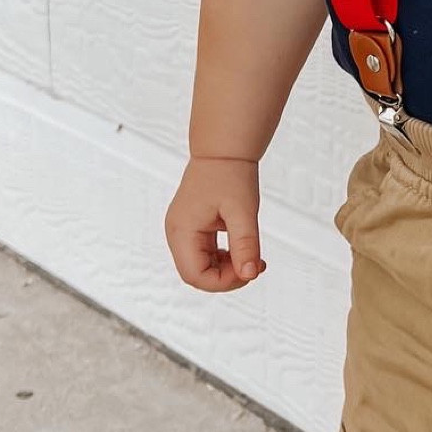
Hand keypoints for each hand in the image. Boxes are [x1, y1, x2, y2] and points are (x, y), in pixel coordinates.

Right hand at [164, 154, 266, 290]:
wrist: (224, 150)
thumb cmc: (231, 173)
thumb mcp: (243, 211)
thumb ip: (245, 245)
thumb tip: (249, 274)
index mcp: (182, 230)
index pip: (195, 276)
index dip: (224, 282)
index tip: (250, 271)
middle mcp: (176, 233)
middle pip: (196, 274)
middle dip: (226, 277)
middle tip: (255, 266)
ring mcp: (183, 230)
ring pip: (201, 266)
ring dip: (227, 268)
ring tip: (252, 258)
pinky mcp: (192, 227)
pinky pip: (205, 253)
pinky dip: (224, 257)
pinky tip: (242, 250)